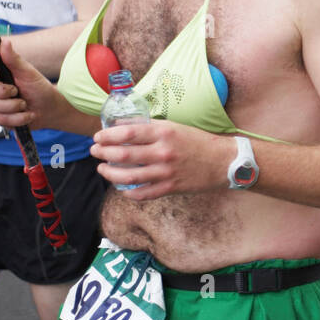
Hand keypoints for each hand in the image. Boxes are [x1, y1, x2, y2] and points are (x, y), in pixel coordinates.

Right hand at [0, 37, 67, 130]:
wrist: (49, 111)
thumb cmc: (39, 89)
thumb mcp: (29, 73)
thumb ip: (14, 60)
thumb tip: (5, 42)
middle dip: (3, 92)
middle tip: (18, 91)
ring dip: (13, 107)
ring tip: (25, 104)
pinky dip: (16, 118)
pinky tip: (26, 115)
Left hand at [91, 120, 230, 199]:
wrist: (223, 161)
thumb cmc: (198, 142)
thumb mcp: (175, 127)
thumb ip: (150, 127)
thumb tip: (123, 127)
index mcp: (164, 133)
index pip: (127, 133)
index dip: (107, 135)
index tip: (98, 136)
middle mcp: (163, 152)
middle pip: (123, 154)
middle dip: (103, 153)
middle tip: (95, 151)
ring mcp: (166, 172)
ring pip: (128, 176)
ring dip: (110, 173)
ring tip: (103, 169)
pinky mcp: (170, 187)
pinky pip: (142, 193)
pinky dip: (128, 191)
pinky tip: (122, 187)